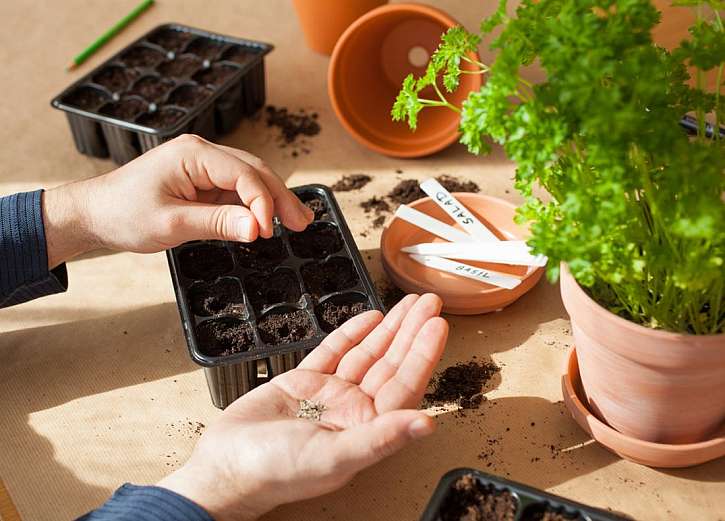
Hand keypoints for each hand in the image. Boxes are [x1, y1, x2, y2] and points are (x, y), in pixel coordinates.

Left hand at [42, 134, 312, 267]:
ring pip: (249, 181)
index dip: (262, 202)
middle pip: (254, 172)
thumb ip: (217, 224)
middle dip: (280, 198)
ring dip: (272, 201)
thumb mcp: (171, 223)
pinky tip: (270, 221)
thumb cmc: (124, 214)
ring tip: (298, 222)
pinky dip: (254, 207)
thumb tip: (258, 227)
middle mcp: (202, 154)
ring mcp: (203, 168)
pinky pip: (236, 192)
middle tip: (303, 223)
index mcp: (193, 155)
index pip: (243, 174)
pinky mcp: (202, 182)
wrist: (95, 214)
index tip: (270, 231)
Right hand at [158, 294, 447, 520]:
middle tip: (429, 301)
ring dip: (388, 328)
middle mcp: (352, 410)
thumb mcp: (334, 456)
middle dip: (411, 332)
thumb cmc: (277, 471)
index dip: (423, 354)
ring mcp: (329, 394)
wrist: (225, 465)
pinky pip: (334, 352)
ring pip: (366, 354)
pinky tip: (371, 318)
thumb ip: (382, 437)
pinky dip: (352, 333)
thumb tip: (427, 424)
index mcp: (366, 428)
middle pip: (390, 363)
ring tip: (408, 304)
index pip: (404, 385)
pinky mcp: (304, 381)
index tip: (438, 325)